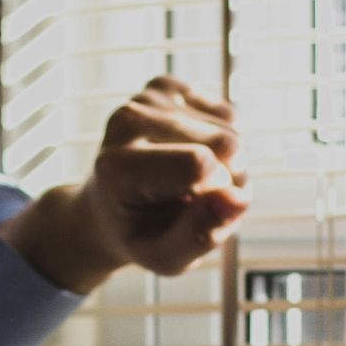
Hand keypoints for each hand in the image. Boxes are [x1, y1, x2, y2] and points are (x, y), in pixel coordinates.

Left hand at [0, 75, 248, 293]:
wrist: (108, 209)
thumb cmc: (139, 235)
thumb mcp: (164, 258)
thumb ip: (199, 236)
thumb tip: (237, 198)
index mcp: (117, 166)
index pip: (200, 164)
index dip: (218, 194)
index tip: (197, 213)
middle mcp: (126, 121)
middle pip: (225, 143)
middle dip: (230, 180)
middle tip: (199, 202)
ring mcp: (144, 98)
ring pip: (231, 129)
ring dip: (228, 165)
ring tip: (194, 185)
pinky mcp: (164, 88)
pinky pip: (226, 115)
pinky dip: (221, 142)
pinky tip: (193, 156)